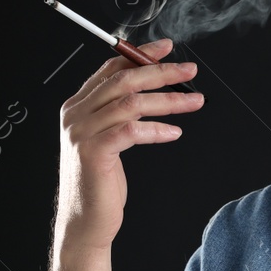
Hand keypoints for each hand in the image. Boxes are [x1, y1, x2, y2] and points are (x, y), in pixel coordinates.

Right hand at [53, 38, 203, 250]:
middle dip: (161, 72)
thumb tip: (153, 89)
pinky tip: (174, 132)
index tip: (166, 49)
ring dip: (168, 100)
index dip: (140, 55)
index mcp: (77, 106)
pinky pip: (132, 131)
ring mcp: (82, 133)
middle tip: (189, 71)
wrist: (83, 221)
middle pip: (123, 79)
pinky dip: (157, 129)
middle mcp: (76, 114)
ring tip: (194, 102)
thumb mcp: (108, 140)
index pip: (110, 68)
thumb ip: (119, 113)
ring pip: (131, 102)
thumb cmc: (100, 182)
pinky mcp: (94, 153)